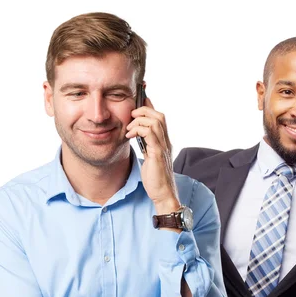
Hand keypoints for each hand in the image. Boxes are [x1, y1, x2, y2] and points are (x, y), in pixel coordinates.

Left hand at [126, 98, 179, 214]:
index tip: (137, 102)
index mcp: (164, 141)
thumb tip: (137, 134)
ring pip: (156, 121)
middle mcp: (166, 142)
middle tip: (131, 116)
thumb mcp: (149, 156)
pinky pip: (151, 134)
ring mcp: (163, 147)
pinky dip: (139, 130)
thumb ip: (146, 144)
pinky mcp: (158, 154)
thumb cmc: (155, 178)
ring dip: (139, 121)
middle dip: (143, 110)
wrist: (163, 194)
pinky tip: (129, 135)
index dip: (149, 106)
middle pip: (159, 115)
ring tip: (129, 128)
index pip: (159, 117)